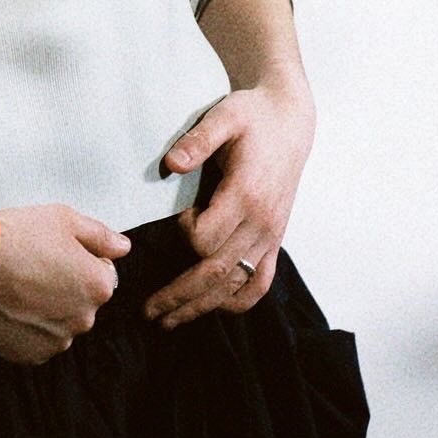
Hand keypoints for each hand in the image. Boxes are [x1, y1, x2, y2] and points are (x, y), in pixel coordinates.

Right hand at [0, 204, 130, 365]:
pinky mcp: (29, 355)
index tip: (55, 253)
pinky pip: (37, 342)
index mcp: (98, 286)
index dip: (79, 259)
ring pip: (60, 324)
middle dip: (65, 288)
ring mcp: (56, 341)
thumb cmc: (16, 237)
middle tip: (35, 268)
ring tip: (20, 288)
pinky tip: (12, 307)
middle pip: (81, 302)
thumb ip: (101, 235)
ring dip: (48, 311)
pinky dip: (28, 329)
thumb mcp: (65, 219)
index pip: (102, 273)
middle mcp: (84, 319)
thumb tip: (122, 247)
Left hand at [143, 77, 315, 328]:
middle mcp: (261, 223)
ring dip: (202, 307)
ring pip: (236, 286)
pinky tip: (213, 307)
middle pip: (216, 273)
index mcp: (246, 194)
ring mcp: (270, 236)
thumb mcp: (224, 117)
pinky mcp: (275, 240)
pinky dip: (237, 302)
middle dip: (180, 296)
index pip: (206, 238)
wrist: (290, 121)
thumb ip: (198, 141)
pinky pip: (260, 283)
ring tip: (170, 321)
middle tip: (148, 312)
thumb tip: (170, 165)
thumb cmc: (252, 116)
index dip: (184, 234)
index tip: (175, 217)